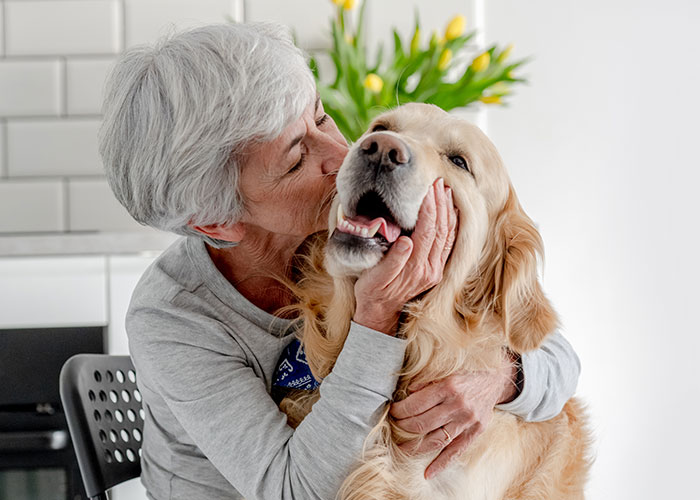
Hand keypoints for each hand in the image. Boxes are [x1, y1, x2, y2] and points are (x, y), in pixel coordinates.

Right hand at [353, 178, 457, 333]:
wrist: (379, 311)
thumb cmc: (372, 289)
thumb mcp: (375, 276)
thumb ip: (393, 260)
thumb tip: (406, 242)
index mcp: (414, 267)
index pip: (426, 231)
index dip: (429, 208)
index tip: (427, 188)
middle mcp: (429, 269)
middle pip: (440, 230)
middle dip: (440, 204)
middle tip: (438, 182)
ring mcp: (435, 270)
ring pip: (448, 236)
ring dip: (448, 211)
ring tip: (445, 191)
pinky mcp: (437, 270)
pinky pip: (448, 243)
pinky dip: (451, 225)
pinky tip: (450, 211)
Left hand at [389, 351, 518, 478]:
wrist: (494, 381)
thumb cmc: (465, 376)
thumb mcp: (445, 372)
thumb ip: (426, 384)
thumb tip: (406, 395)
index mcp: (448, 387)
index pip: (416, 404)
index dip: (400, 411)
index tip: (392, 412)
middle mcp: (458, 405)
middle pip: (423, 424)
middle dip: (403, 427)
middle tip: (394, 426)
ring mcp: (467, 421)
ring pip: (436, 440)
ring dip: (415, 447)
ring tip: (401, 449)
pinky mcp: (475, 432)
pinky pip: (456, 451)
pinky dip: (441, 464)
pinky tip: (428, 473)